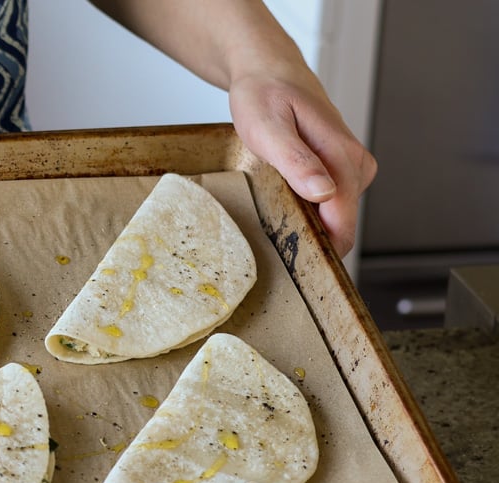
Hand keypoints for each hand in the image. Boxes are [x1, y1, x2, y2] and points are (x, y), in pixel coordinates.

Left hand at [229, 70, 376, 257]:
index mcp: (342, 157)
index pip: (343, 221)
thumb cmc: (265, 96)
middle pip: (341, 224)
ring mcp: (352, 169)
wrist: (270, 72)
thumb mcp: (270, 128)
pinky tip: (286, 203)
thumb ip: (297, 161)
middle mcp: (356, 165)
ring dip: (308, 225)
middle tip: (274, 241)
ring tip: (275, 215)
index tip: (296, 269)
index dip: (321, 250)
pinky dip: (308, 211)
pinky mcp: (342, 171)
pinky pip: (331, 204)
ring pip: (336, 217)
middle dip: (311, 240)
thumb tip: (324, 193)